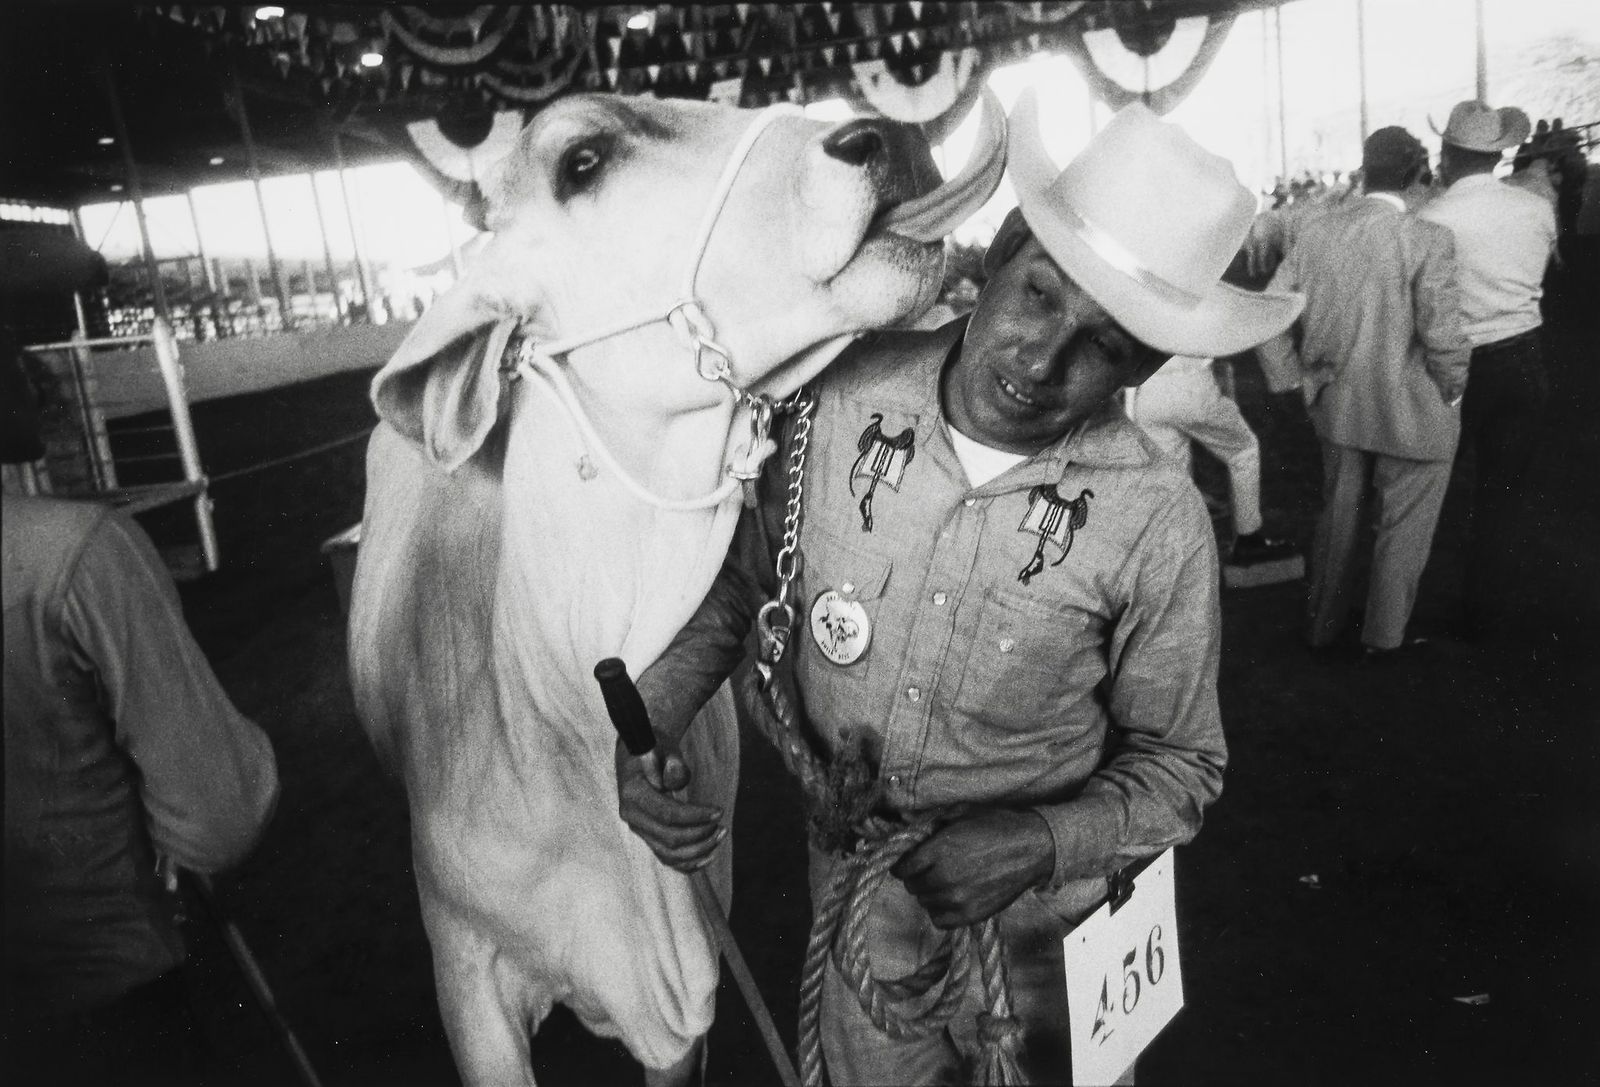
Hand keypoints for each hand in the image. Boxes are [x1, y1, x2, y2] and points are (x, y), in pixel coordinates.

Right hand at [615, 736, 724, 872]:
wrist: (641, 755)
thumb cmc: (656, 749)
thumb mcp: (664, 746)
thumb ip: (672, 761)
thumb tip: (675, 780)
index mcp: (632, 793)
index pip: (667, 814)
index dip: (696, 816)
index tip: (719, 811)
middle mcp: (631, 816)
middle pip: (670, 838)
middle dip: (700, 834)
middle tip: (722, 825)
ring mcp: (638, 829)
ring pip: (669, 853)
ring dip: (698, 849)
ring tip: (720, 835)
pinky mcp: (647, 836)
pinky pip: (667, 858)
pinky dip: (688, 862)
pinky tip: (709, 856)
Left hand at [890, 809, 1054, 928]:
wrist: (1033, 848)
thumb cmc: (997, 825)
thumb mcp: (961, 813)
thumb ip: (930, 821)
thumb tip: (905, 825)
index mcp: (939, 850)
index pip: (902, 867)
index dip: (904, 863)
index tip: (910, 860)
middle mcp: (944, 877)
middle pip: (912, 886)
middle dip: (917, 876)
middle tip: (931, 868)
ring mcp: (958, 899)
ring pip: (925, 902)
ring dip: (930, 892)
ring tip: (945, 881)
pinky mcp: (972, 915)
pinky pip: (940, 920)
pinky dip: (941, 911)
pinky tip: (951, 898)